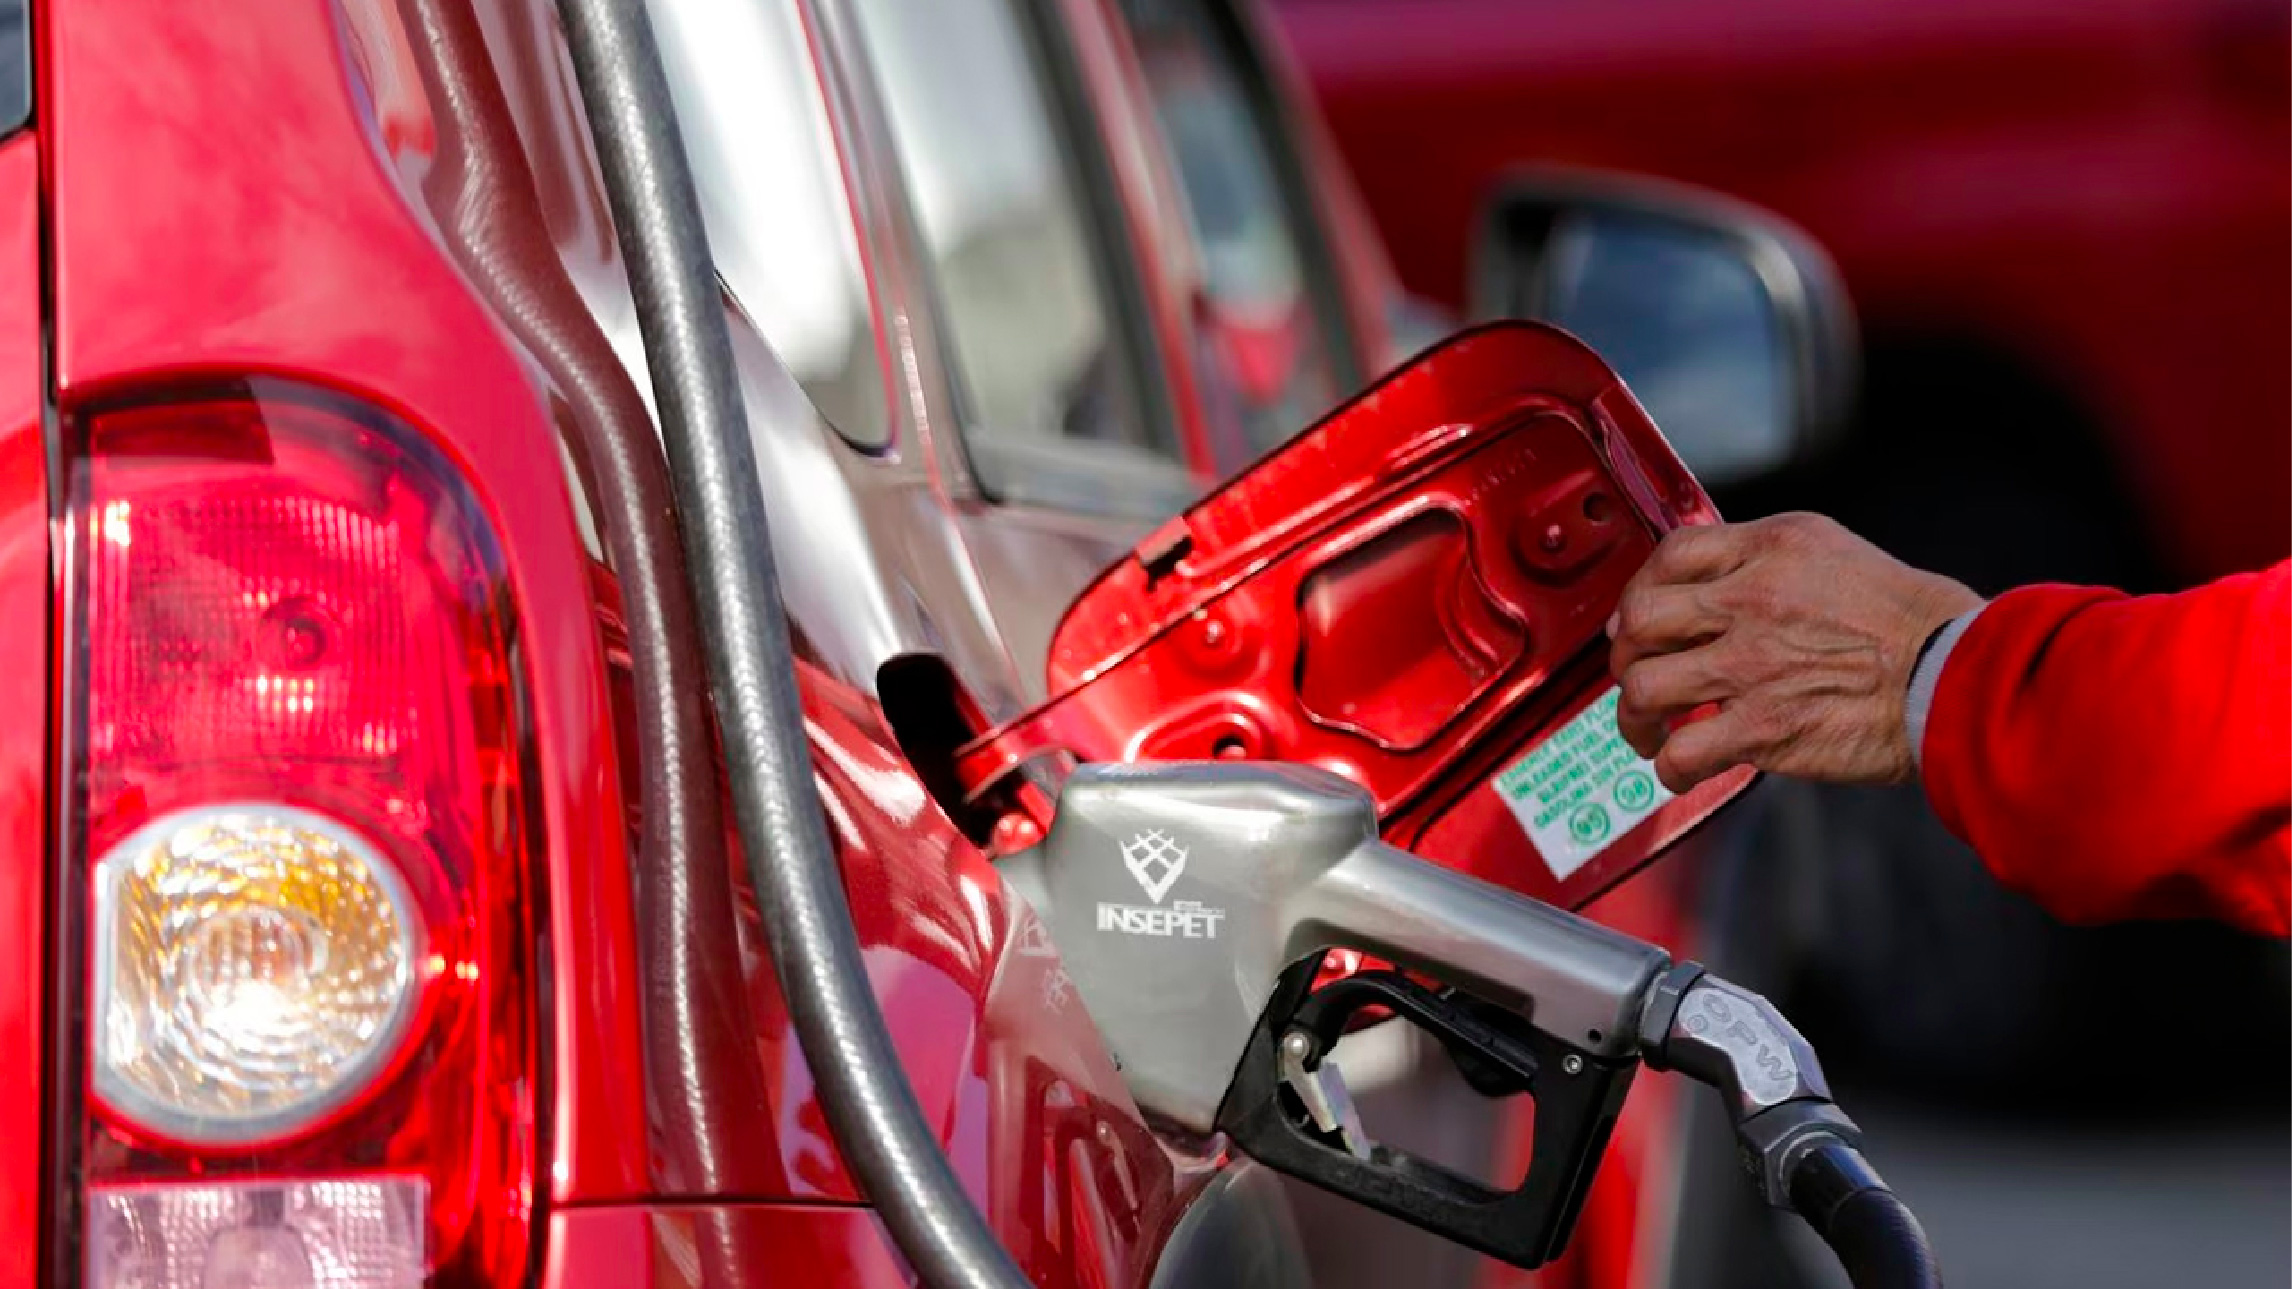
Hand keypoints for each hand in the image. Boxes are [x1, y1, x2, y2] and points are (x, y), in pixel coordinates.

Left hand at [1608, 513, 1980, 791]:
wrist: (1953, 676)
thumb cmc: (1906, 621)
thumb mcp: (1833, 553)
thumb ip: (1765, 561)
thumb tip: (1705, 589)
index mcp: (1771, 549)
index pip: (1672, 553)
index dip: (1641, 588)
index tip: (1639, 616)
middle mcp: (1752, 600)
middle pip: (1641, 620)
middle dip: (1625, 654)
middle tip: (1637, 674)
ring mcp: (1752, 665)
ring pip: (1645, 688)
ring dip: (1635, 717)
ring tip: (1649, 729)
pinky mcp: (1763, 727)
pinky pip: (1681, 751)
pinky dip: (1669, 767)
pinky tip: (1681, 767)